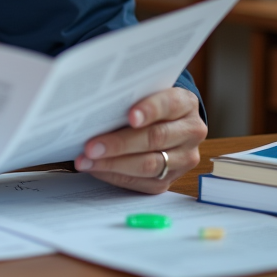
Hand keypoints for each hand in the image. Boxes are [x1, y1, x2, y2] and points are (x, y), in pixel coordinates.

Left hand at [73, 87, 205, 193]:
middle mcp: (190, 132)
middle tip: (91, 146)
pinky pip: (142, 183)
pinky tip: (96, 169)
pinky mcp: (170, 179)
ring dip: (112, 164)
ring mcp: (184, 158)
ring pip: (148, 165)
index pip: (169, 104)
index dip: (150, 110)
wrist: (164, 123)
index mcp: (185, 103)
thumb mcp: (144, 93)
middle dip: (119, 144)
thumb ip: (129, 97)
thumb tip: (95, 106)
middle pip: (155, 138)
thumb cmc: (145, 104)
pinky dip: (115, 176)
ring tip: (86, 161)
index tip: (130, 116)